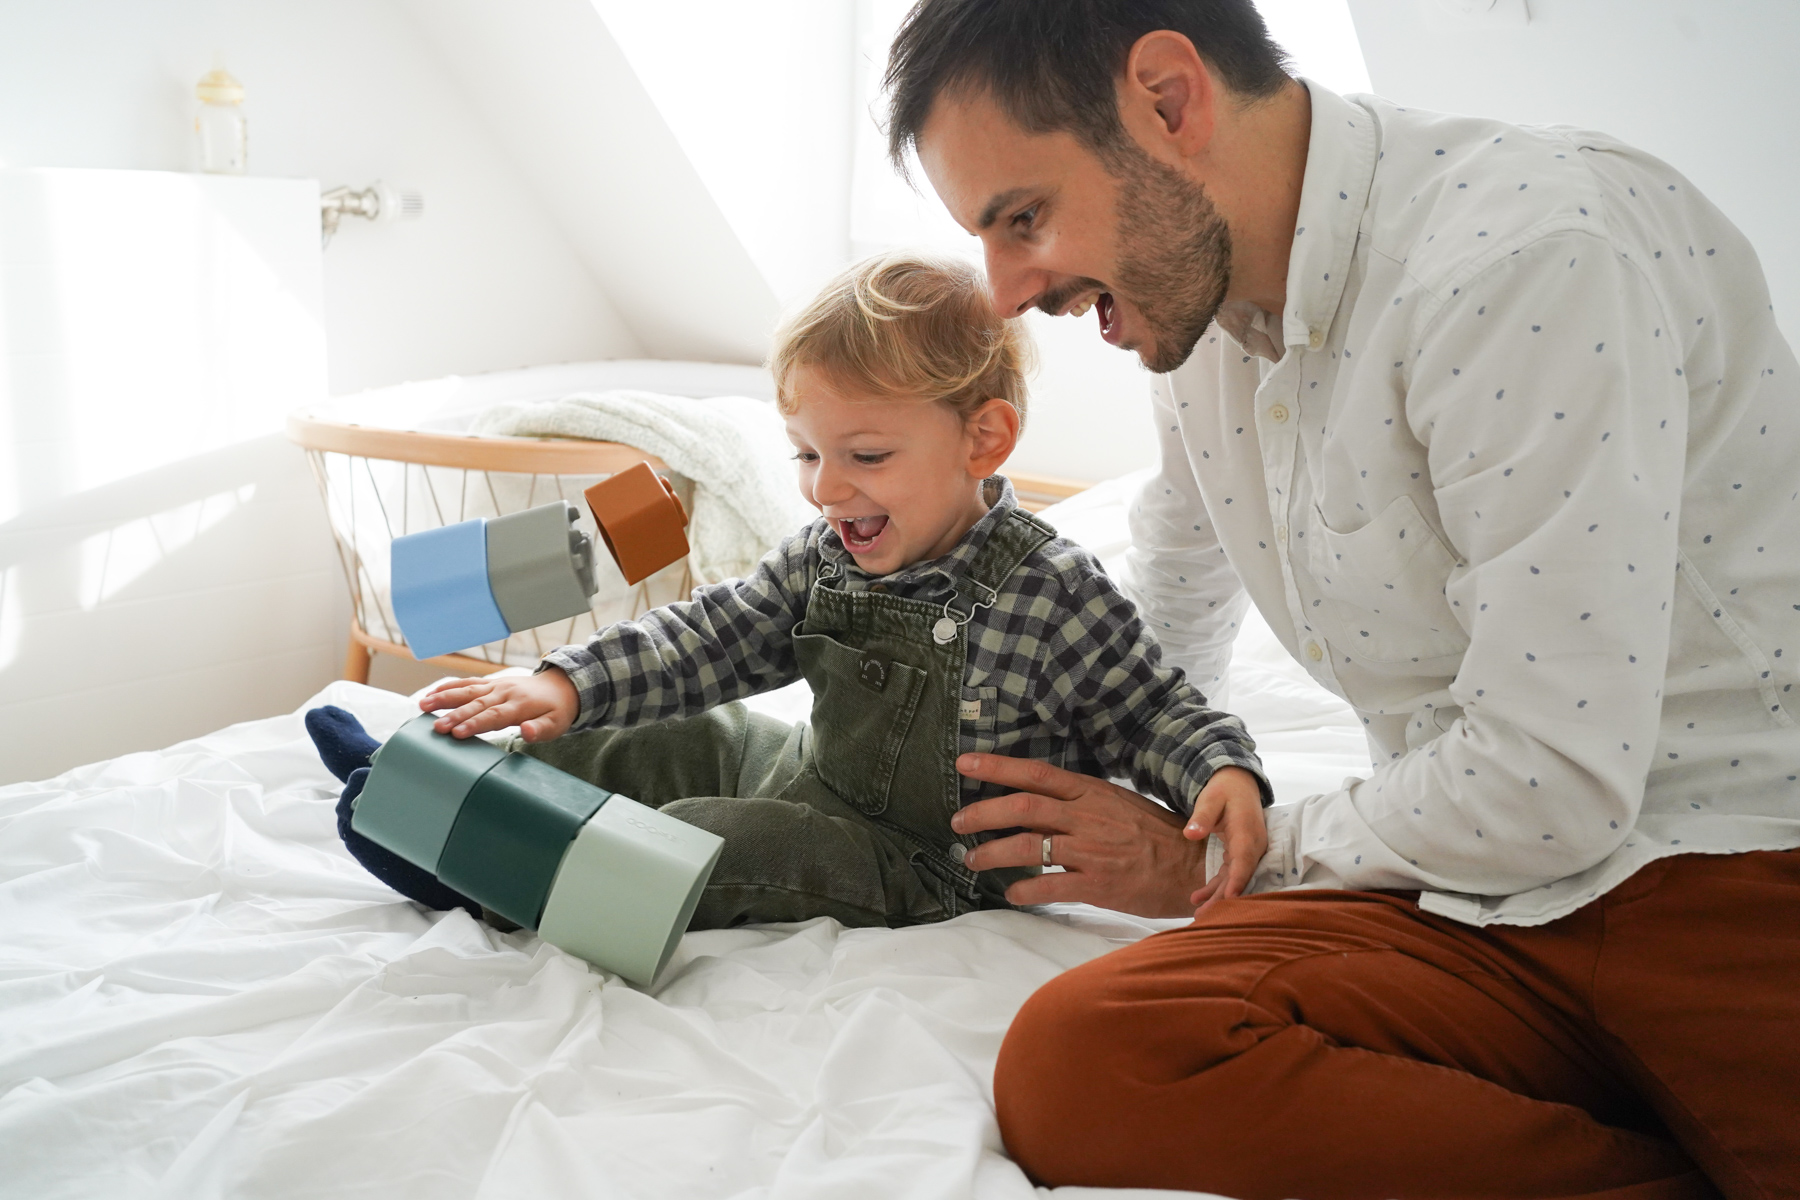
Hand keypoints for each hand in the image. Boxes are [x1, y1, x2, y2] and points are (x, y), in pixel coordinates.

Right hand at [419, 668, 578, 741]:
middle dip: (454, 715)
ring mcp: (496, 686)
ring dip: (444, 697)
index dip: (475, 724)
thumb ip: (541, 729)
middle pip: (476, 704)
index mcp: (520, 705)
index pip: (494, 716)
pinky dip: (449, 687)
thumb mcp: (556, 724)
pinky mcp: (490, 684)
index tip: (457, 733)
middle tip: (435, 726)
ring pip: (467, 690)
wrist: (560, 686)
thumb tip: (527, 732)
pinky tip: (432, 693)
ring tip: (423, 705)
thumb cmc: (556, 711)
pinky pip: (468, 683)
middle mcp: (504, 692)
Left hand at [949, 756, 1193, 916]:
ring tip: (973, 860)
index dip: (996, 767)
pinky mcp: (1098, 884)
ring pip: (1028, 846)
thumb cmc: (1155, 836)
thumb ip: (1078, 805)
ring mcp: (1091, 850)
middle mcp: (1087, 817)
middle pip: (1022, 807)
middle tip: (956, 821)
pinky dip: (1024, 889)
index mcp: (1091, 793)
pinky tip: (1011, 893)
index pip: (1036, 773)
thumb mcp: (1116, 805)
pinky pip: (1050, 886)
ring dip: (992, 853)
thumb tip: (1039, 807)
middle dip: (982, 812)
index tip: (965, 763)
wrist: (1194, 865)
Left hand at [1181, 766, 1269, 916]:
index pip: (1244, 861)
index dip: (1237, 881)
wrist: (1238, 783)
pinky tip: (1198, 898)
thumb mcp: (1210, 798)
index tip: (1229, 900)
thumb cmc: (1223, 790)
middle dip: (1224, 898)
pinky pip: (1231, 874)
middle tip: (1204, 917)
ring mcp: (1249, 851)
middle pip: (1240, 876)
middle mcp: (1253, 845)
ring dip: (1218, 897)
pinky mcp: (1241, 854)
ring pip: (1235, 879)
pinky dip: (1217, 887)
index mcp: (1247, 832)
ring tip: (1198, 915)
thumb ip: (1201, 816)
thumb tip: (1190, 833)